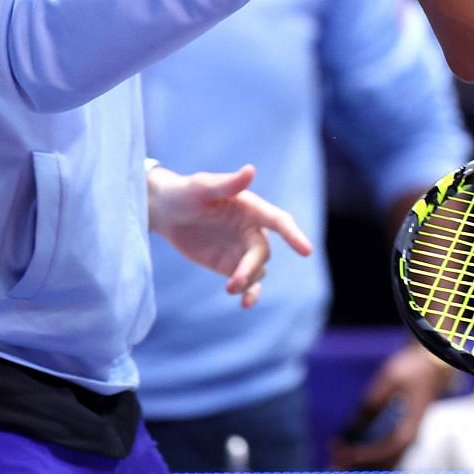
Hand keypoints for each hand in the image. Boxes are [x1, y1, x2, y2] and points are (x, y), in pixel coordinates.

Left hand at [147, 164, 313, 308]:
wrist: (167, 212)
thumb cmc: (186, 192)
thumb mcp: (202, 187)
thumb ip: (227, 183)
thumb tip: (251, 170)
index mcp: (251, 208)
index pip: (278, 221)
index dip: (293, 235)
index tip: (306, 251)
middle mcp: (252, 230)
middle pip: (262, 253)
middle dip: (250, 268)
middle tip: (232, 283)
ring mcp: (241, 250)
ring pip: (257, 270)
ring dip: (247, 282)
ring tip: (230, 289)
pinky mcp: (229, 266)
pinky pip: (247, 283)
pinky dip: (250, 293)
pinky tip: (245, 304)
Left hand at [329, 345, 457, 469]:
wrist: (432, 365)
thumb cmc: (414, 370)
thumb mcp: (390, 381)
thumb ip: (371, 404)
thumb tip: (351, 426)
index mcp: (410, 426)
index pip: (388, 449)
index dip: (365, 454)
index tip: (344, 452)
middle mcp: (409, 438)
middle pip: (383, 463)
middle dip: (357, 465)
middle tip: (333, 461)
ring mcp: (405, 439)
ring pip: (382, 463)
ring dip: (359, 464)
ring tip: (336, 459)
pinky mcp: (399, 436)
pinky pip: (382, 455)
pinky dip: (365, 457)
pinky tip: (349, 451)